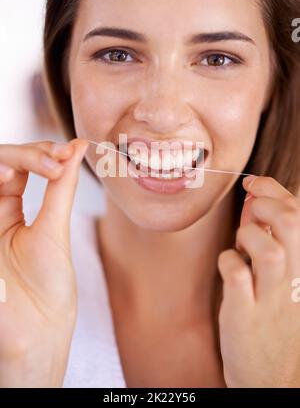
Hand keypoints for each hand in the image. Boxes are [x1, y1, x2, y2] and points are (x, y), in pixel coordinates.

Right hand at [0, 138, 87, 386]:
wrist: (36, 331)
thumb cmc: (47, 286)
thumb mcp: (56, 228)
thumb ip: (61, 186)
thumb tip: (77, 147)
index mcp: (12, 210)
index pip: (20, 166)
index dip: (41, 153)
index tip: (68, 152)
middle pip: (0, 165)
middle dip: (27, 154)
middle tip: (55, 159)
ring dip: (10, 161)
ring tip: (37, 166)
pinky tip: (9, 176)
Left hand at [218, 175, 299, 386]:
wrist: (271, 378)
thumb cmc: (272, 320)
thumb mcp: (282, 279)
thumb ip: (271, 241)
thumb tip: (253, 202)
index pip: (299, 216)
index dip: (274, 190)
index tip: (254, 183)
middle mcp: (294, 281)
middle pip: (291, 225)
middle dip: (266, 204)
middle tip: (249, 208)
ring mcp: (271, 299)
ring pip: (269, 249)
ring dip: (249, 234)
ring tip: (241, 242)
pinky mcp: (245, 315)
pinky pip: (237, 276)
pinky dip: (229, 262)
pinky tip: (229, 265)